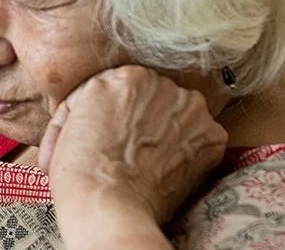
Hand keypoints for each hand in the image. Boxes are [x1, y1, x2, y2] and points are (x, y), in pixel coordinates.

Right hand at [40, 65, 227, 246]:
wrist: (106, 208)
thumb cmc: (79, 173)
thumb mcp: (73, 121)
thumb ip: (97, 106)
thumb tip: (106, 116)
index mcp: (126, 75)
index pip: (121, 92)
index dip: (109, 119)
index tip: (105, 138)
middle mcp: (163, 83)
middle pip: (153, 102)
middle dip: (140, 124)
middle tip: (123, 153)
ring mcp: (192, 109)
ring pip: (179, 118)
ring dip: (166, 136)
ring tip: (143, 166)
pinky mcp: (212, 137)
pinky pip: (200, 141)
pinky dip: (186, 156)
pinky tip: (163, 174)